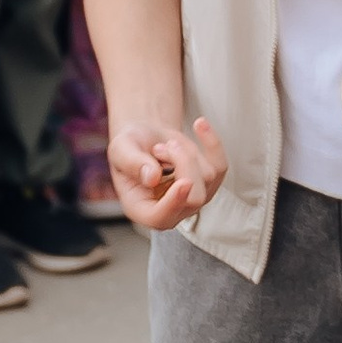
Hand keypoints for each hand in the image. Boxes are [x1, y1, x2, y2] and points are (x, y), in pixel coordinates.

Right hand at [109, 113, 225, 226]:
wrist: (147, 139)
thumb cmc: (130, 147)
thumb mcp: (121, 149)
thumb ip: (132, 163)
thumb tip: (152, 177)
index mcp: (143, 210)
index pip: (161, 218)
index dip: (174, 203)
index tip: (183, 183)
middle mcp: (172, 211)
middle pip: (194, 197)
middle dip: (182, 163)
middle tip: (160, 146)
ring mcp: (194, 199)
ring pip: (207, 176)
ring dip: (185, 151)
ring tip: (166, 145)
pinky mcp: (209, 183)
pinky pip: (220, 164)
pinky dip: (211, 142)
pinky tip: (199, 125)